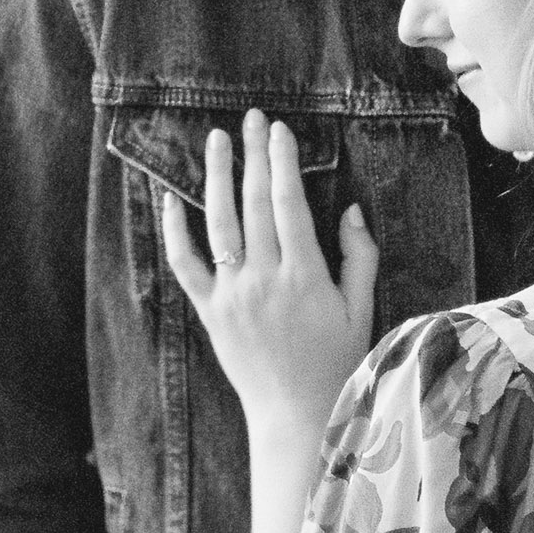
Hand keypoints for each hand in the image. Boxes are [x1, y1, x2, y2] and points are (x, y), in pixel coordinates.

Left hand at [160, 110, 377, 438]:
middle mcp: (264, 279)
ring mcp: (232, 293)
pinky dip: (175, 229)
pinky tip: (171, 197)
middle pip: (254, 202)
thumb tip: (350, 209)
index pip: (289, 203)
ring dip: (218, 176)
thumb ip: (358, 258)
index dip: (283, 162)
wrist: (296, 413)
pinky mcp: (210, 310)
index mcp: (305, 276)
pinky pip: (185, 263)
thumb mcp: (361, 310)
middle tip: (254, 119)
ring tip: (217, 139)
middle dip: (255, 155)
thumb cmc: (337, 362)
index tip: (281, 130)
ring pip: (219, 222)